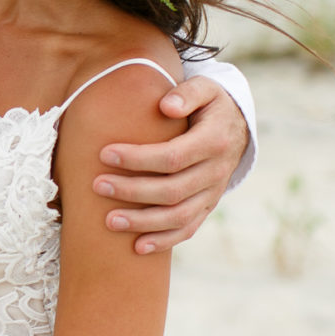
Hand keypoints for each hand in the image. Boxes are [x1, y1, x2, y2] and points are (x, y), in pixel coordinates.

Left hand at [94, 77, 248, 252]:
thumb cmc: (209, 104)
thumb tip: (165, 106)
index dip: (138, 159)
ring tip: (109, 221)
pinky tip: (136, 247)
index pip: (172, 156)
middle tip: (98, 186)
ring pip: (178, 216)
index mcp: (214, 141)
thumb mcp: (206, 88)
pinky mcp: (207, 207)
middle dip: (132, 191)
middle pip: (172, 190)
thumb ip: (187, 94)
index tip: (105, 154)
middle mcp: (216, 172)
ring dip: (143, 222)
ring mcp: (212, 193)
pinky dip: (163, 241)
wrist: (236, 126)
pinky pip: (187, 229)